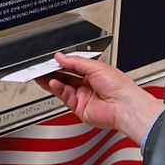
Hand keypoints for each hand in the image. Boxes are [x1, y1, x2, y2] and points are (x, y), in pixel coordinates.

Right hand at [35, 53, 163, 143]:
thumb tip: (61, 57)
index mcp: (94, 73)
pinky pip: (64, 97)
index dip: (62, 63)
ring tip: (42, 75)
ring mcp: (83, 97)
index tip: (51, 60)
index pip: (73, 66)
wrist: (124, 106)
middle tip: (41, 68)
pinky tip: (52, 83)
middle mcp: (88, 85)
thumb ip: (76, 62)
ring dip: (51, 81)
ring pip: (62, 87)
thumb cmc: (119, 86)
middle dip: (53, 72)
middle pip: (65, 77)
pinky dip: (57, 89)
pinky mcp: (79, 108)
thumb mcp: (96, 66)